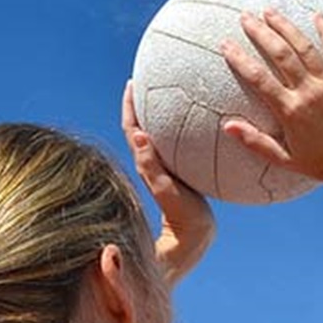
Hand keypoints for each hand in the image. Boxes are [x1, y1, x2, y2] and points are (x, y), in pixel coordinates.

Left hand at [122, 80, 215, 285]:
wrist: (193, 241)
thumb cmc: (181, 220)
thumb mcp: (167, 192)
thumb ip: (152, 167)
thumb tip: (138, 137)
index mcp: (146, 165)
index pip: (132, 129)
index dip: (130, 106)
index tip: (132, 83)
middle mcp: (151, 165)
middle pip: (140, 127)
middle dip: (140, 104)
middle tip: (146, 81)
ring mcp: (163, 171)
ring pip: (154, 137)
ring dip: (155, 116)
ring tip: (165, 96)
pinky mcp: (175, 177)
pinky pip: (171, 148)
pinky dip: (174, 133)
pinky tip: (191, 128)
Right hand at [219, 9, 322, 189]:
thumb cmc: (317, 163)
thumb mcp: (283, 159)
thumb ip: (254, 141)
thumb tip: (227, 126)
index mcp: (290, 110)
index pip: (259, 78)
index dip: (241, 60)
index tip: (226, 45)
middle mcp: (308, 92)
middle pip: (281, 54)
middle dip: (262, 32)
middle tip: (245, 17)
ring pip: (305, 48)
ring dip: (287, 27)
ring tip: (270, 11)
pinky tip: (317, 16)